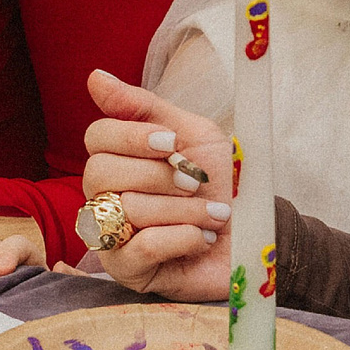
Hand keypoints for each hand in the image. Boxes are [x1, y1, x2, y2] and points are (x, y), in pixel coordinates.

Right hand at [78, 70, 231, 300]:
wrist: (254, 231)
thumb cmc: (221, 182)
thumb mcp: (192, 135)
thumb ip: (144, 107)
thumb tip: (95, 78)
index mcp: (118, 159)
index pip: (97, 137)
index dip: (132, 137)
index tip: (171, 142)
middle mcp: (104, 196)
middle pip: (101, 172)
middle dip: (160, 175)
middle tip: (197, 183)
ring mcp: (110, 235)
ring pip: (127, 210)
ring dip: (185, 210)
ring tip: (212, 214)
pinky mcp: (126, 271)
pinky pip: (142, 247)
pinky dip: (183, 237)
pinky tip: (203, 238)